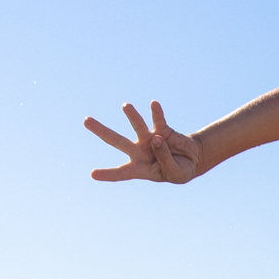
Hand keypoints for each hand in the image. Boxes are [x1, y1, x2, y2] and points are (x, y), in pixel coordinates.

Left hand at [84, 101, 202, 183]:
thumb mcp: (175, 173)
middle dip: (101, 131)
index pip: (121, 173)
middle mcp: (139, 152)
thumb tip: (155, 138)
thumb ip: (165, 159)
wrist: (192, 160)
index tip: (93, 174)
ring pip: (137, 126)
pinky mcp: (162, 129)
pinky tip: (153, 104)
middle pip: (117, 140)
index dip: (108, 174)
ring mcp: (149, 139)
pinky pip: (158, 120)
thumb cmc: (179, 170)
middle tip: (85, 120)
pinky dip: (156, 113)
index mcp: (139, 169)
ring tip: (125, 106)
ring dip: (131, 116)